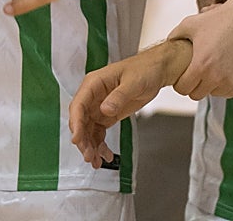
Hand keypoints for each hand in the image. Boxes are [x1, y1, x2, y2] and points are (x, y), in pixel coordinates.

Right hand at [69, 39, 190, 166]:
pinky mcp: (107, 114)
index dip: (76, 123)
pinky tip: (105, 155)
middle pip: (81, 120)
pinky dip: (100, 144)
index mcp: (94, 83)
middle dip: (83, 139)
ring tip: (96, 161)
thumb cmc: (144, 70)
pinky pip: (98, 132)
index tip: (77, 139)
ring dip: (90, 145)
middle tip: (89, 156)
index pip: (79, 104)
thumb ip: (118, 96)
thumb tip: (104, 109)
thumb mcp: (132, 82)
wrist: (156, 71)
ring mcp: (99, 106)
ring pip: (88, 129)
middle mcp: (93, 95)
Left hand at [169, 0, 232, 98]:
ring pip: (214, 94)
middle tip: (195, 74)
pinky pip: (230, 92)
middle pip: (197, 95)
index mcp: (201, 65)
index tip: (183, 77)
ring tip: (211, 70)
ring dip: (210, 86)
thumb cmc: (220, 19)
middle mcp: (217, 76)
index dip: (180, 83)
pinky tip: (223, 71)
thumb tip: (167, 43)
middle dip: (194, 85)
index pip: (183, 89)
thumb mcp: (191, 23)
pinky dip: (225, 85)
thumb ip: (175, 36)